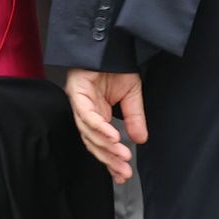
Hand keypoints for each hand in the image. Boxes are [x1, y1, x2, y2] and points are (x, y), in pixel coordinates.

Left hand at [64, 68, 147, 182]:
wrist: (111, 42)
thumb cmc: (117, 66)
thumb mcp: (132, 96)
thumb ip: (135, 119)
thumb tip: (141, 140)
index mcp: (96, 113)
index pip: (100, 142)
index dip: (110, 160)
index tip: (122, 176)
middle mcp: (85, 110)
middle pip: (92, 141)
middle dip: (109, 159)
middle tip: (124, 171)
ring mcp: (79, 101)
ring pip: (88, 131)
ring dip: (106, 146)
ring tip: (123, 155)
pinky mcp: (76, 91)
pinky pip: (86, 114)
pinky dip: (99, 127)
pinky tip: (113, 137)